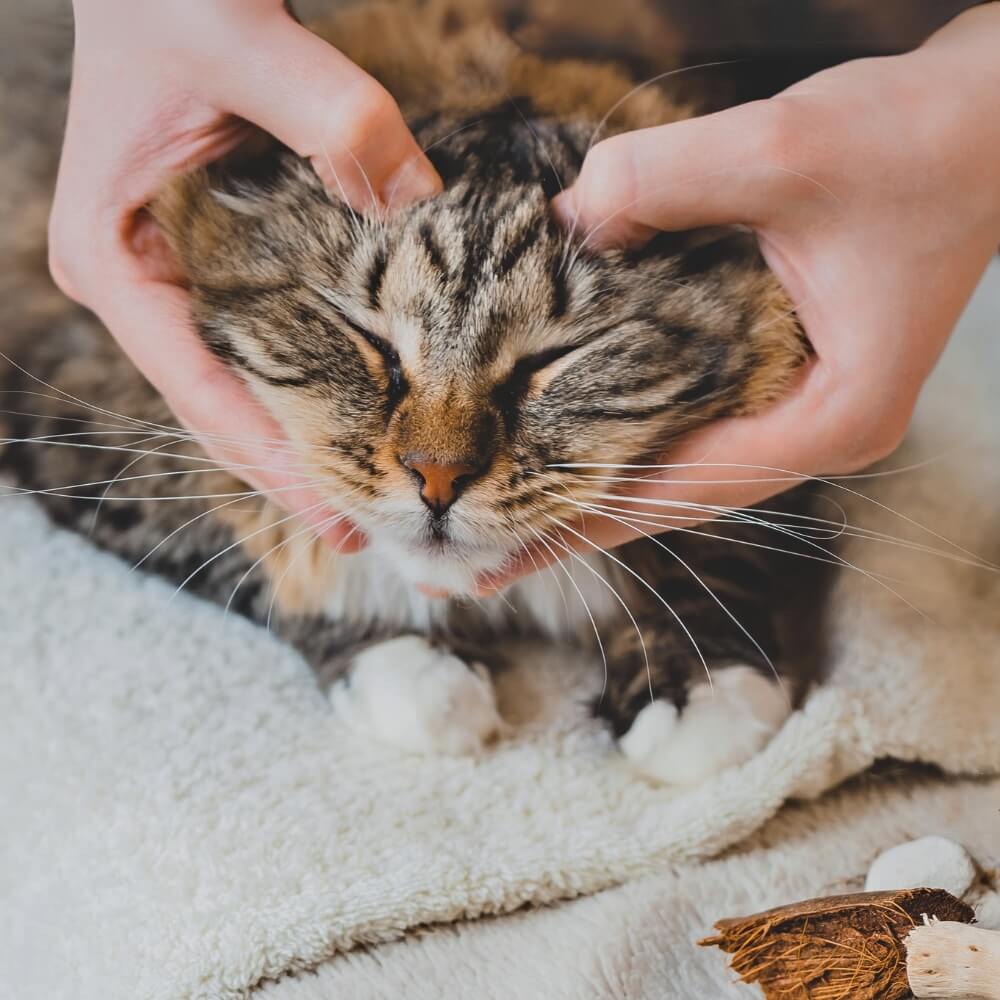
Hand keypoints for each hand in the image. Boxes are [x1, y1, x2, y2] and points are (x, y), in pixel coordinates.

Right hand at [49, 0, 441, 546]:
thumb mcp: (238, 37)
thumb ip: (333, 117)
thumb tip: (423, 203)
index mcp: (119, 260)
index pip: (202, 391)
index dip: (273, 458)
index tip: (337, 510)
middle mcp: (141, 285)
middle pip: (221, 408)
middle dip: (291, 469)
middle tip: (364, 528)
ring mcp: (174, 279)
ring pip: (241, 386)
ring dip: (302, 440)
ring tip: (365, 496)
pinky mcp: (213, 264)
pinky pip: (262, 345)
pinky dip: (309, 386)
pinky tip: (355, 421)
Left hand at [482, 2, 999, 590]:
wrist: (987, 125)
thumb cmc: (915, 142)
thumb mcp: (780, 149)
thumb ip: (658, 180)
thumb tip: (561, 223)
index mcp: (830, 418)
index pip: (680, 489)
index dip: (582, 518)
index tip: (503, 553)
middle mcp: (817, 433)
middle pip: (670, 501)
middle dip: (574, 527)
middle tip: (483, 566)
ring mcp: (803, 411)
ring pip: (678, 473)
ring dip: (595, 494)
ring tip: (510, 526)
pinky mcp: (788, 380)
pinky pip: (692, 432)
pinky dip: (627, 446)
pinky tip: (570, 457)